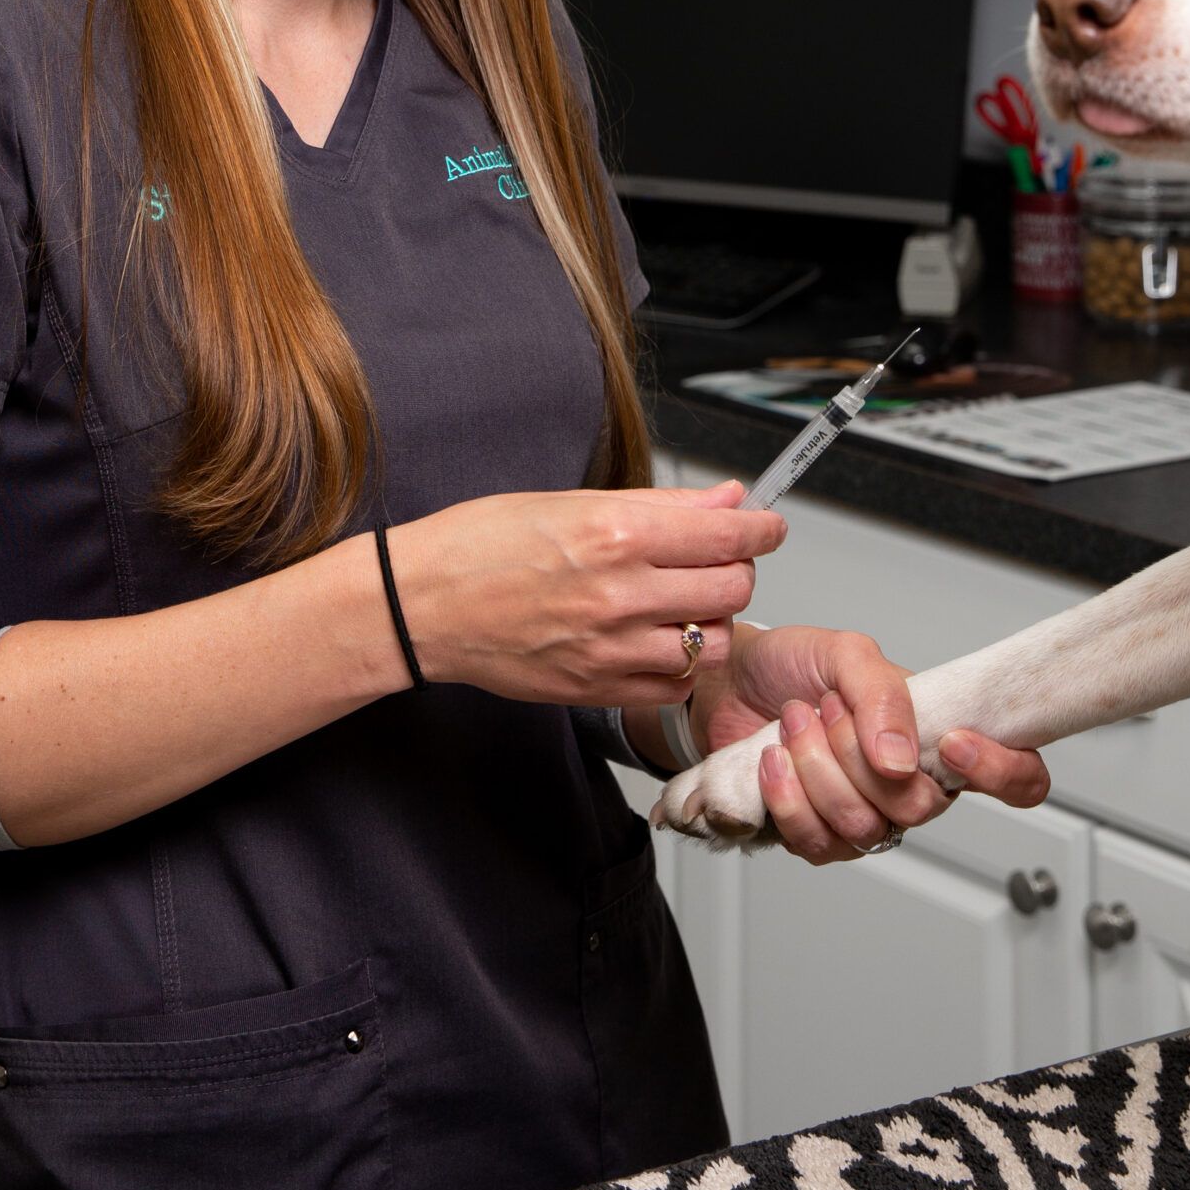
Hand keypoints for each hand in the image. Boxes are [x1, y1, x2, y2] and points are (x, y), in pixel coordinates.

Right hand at [389, 480, 781, 706]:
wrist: (421, 604)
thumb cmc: (481, 543)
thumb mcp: (571, 501)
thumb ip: (661, 505)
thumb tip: (728, 500)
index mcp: (615, 534)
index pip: (726, 536)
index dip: (762, 529)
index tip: (768, 526)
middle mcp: (620, 594)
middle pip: (731, 589)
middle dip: (740, 569)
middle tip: (722, 558)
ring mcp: (610, 649)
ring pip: (711, 644)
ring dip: (714, 620)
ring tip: (689, 601)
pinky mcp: (597, 689)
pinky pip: (673, 684)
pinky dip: (682, 662)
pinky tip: (660, 638)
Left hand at [689, 624, 1050, 862]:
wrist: (728, 683)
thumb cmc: (794, 666)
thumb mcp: (846, 654)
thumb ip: (885, 695)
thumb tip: (904, 758)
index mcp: (939, 738)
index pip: (1017, 778)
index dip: (1004, 772)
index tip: (956, 744)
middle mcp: (911, 786)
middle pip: (920, 807)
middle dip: (860, 753)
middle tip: (828, 708)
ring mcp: (866, 818)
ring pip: (863, 826)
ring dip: (816, 766)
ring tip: (794, 722)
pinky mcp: (817, 839)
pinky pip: (815, 842)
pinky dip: (786, 794)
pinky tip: (772, 760)